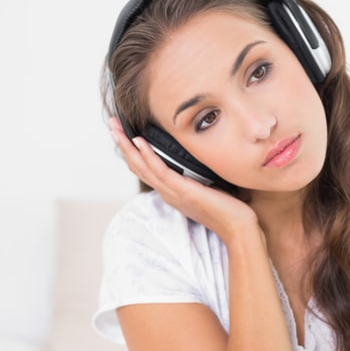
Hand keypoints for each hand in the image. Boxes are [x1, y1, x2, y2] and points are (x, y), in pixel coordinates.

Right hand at [110, 117, 258, 242]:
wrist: (237, 226)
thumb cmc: (227, 207)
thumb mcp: (206, 185)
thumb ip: (195, 173)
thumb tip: (194, 155)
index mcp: (170, 191)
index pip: (144, 169)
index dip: (131, 151)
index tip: (124, 132)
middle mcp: (167, 192)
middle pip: (136, 166)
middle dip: (122, 144)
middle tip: (112, 124)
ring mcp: (173, 193)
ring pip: (142, 167)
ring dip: (128, 146)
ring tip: (117, 128)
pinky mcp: (183, 192)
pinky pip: (160, 172)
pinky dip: (148, 156)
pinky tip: (140, 141)